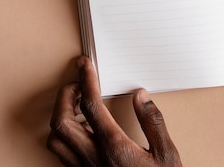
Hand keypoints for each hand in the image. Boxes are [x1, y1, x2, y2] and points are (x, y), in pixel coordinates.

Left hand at [47, 56, 181, 166]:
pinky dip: (65, 135)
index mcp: (113, 146)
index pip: (91, 105)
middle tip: (78, 83)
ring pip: (56, 140)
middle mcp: (92, 158)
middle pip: (61, 121)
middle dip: (65, 96)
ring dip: (61, 116)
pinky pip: (62, 155)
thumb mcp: (166, 154)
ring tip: (77, 104)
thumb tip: (140, 96)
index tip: (85, 65)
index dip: (86, 80)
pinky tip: (81, 130)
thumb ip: (153, 122)